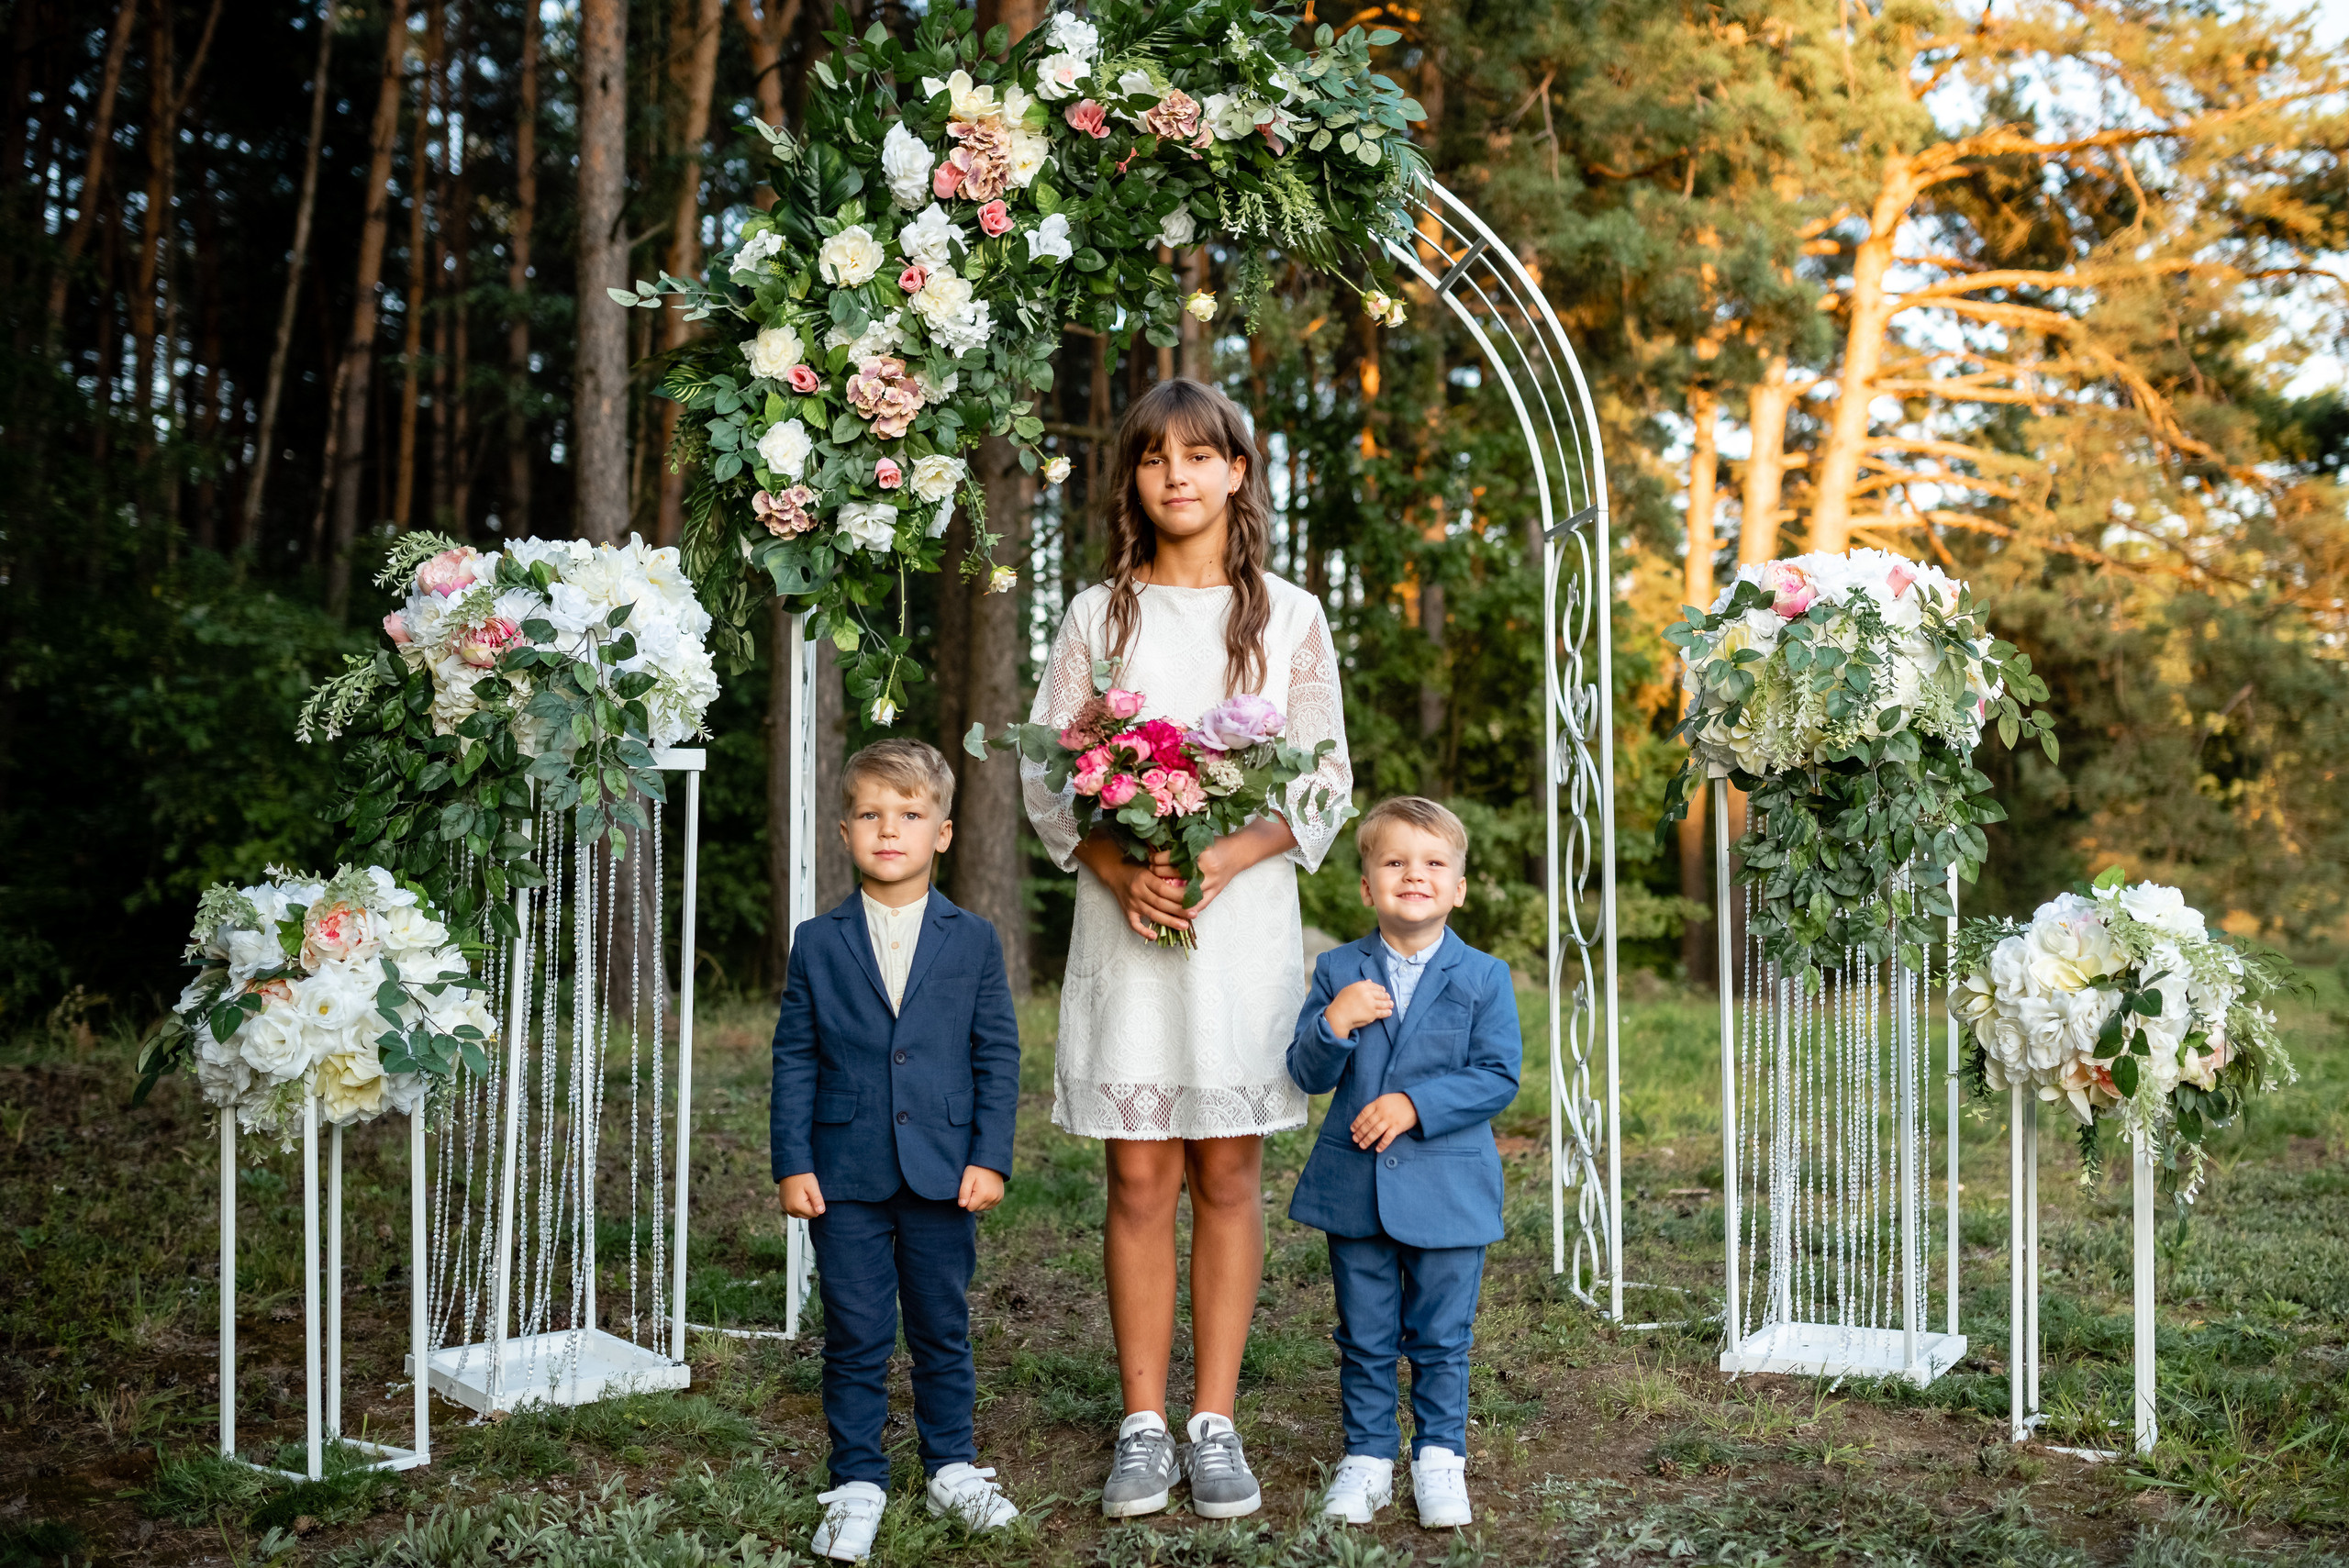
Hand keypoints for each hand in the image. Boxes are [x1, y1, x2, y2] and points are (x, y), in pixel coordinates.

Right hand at [778, 1173, 825, 1218]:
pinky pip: (795, 1212)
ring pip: (802, 1215)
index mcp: (797, 1206)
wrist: (790, 1170)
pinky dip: (798, 1207)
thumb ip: (817, 1200)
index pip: (814, 1214)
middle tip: (808, 1194)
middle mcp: (790, 1209)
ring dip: (804, 1207)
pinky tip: (798, 1196)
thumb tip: (821, 1211)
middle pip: (808, 1216)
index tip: (813, 1195)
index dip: (816, 1204)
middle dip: (810, 1207)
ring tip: (803, 1194)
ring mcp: (785, 1208)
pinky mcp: (783, 1206)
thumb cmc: (802, 1176)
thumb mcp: (813, 1186)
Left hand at [957, 1165, 1005, 1212]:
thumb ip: (963, 1191)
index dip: (966, 1199)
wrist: (992, 1163)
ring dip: (979, 1201)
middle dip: (973, 1201)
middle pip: (976, 1209)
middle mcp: (992, 1199)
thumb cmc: (977, 1169)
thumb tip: (962, 1205)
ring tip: (980, 1188)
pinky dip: (985, 1201)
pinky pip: (989, 1206)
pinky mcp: (1000, 1198)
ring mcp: (997, 1199)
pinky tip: (985, 1191)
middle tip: (974, 1188)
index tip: (969, 1189)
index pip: (969, 1208)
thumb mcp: (968, 1177)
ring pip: (982, 1208)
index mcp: (983, 1195)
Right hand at [1078, 835, 1191, 938]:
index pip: (1163, 889)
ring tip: (1184, 926)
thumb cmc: (1137, 869)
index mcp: (1145, 878)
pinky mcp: (1127, 911)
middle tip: (1193, 914)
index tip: (1193, 899)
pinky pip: (1134, 924)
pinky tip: (1155, 936)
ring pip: (1152, 914)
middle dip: (1178, 910)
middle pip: (1160, 903)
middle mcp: (1138, 891)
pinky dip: (1143, 931)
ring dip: (1169, 921)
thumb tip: (1188, 881)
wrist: (1115, 873)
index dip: (1178, 895)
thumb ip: (1165, 874)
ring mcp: (1132, 903)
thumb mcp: (1150, 866)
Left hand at [1150, 817, 1298, 922]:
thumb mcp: (1199, 841)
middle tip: (1151, 871)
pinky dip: (1185, 907)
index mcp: (1201, 853)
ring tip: (1158, 888)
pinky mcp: (1215, 892)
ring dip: (1167, 893)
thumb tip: (1157, 854)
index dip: (1157, 859)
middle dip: (1159, 873)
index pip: (1172, 858)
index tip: (1151, 858)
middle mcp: (1206, 869)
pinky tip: (1173, 906)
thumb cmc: (1217, 845)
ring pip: (1184, 894)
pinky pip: (1198, 905)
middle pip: (1175, 875)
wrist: (1238, 853)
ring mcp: (1212, 883)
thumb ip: (1182, 848)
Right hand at [1324, 979, 1393, 1039]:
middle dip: (1386, 996)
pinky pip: (1382, 1012)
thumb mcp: (1348, 990)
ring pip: (1383, 1003)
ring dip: (1389, 1004)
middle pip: (1381, 994)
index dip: (1381, 989)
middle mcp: (1368, 994)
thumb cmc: (1341, 1003)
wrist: (1339, 1016)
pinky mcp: (1372, 1014)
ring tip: (1391, 1005)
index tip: (1383, 991)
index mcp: (1361, 986)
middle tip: (1389, 998)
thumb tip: (1370, 981)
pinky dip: (1387, 1012)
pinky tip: (1389, 1012)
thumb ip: (1360, 985)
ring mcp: (1371, 1004)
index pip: (1375, 986)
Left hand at [1350, 1091, 1419, 1152]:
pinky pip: (1388, 1137)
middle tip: (1355, 1139)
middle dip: (1360, 1133)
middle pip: (1368, 1124)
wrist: (1416, 1102)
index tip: (1352, 1129)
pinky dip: (1382, 1144)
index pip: (1364, 1114)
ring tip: (1362, 1145)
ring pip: (1375, 1131)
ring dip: (1367, 1139)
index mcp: (1378, 1103)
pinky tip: (1377, 1149)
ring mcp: (1390, 1119)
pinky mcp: (1398, 1127)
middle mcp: (1383, 1112)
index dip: (1357, 1122)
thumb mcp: (1385, 1099)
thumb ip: (1375, 1107)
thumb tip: (1364, 1118)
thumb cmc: (1398, 1101)